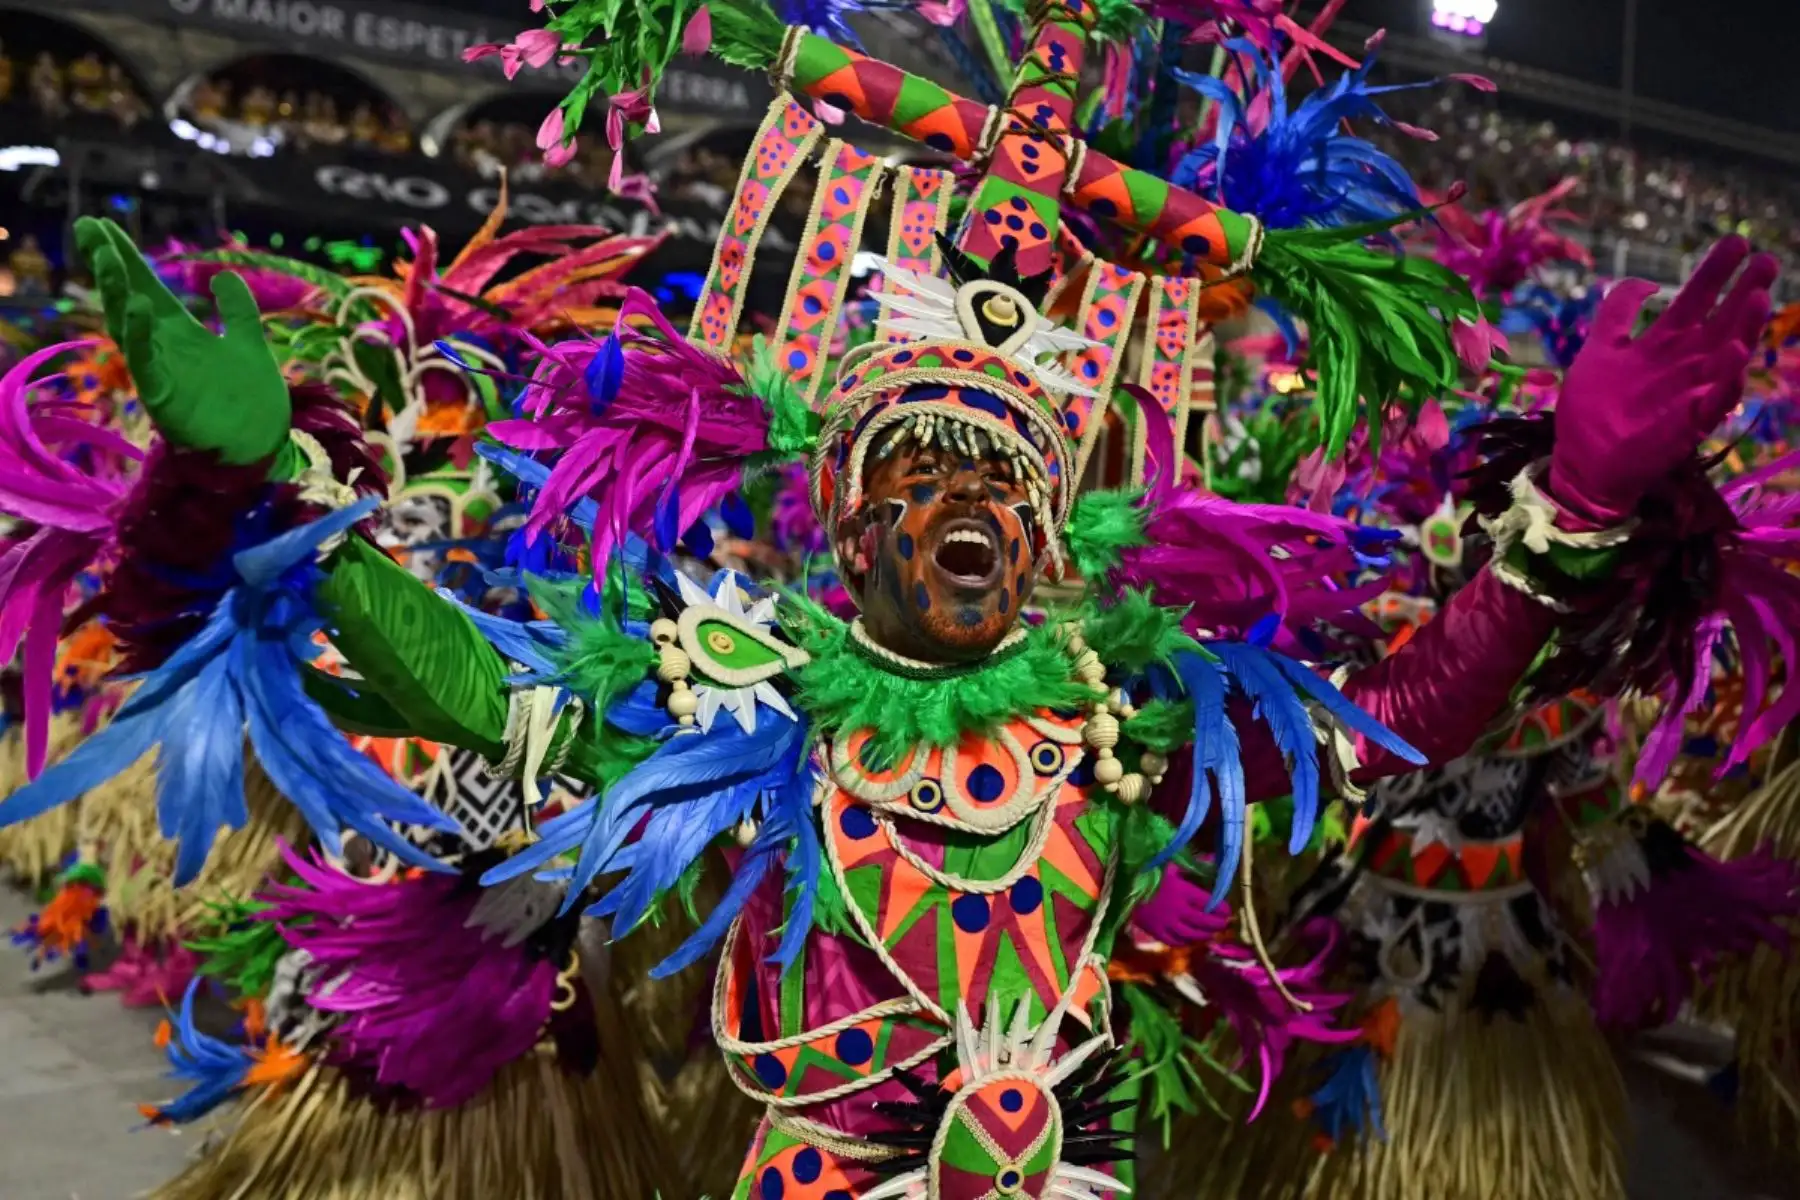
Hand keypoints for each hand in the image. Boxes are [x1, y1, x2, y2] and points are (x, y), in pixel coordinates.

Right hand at [75, 217, 289, 464]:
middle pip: (127, 299)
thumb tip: (221, 273)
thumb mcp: (249, 344)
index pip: (145, 286)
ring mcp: (160, 373)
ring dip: (118, 293)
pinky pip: (147, 365)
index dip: (126, 257)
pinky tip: (138, 308)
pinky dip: (140, 337)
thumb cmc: (251, 402)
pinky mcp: (165, 399)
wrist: (263, 449)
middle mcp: (163, 349)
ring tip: (110, 259)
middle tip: (88, 227)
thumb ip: (236, 311)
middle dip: (108, 264)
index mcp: (181, 334)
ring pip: (129, 328)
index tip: (102, 224)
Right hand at [1132, 864, 1230, 946]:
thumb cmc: (1149, 871)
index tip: (1228, 910)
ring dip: (1204, 935)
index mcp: (1181, 891)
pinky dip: (1186, 942)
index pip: (1208, 903)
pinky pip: (1174, 941)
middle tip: (1225, 923)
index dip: (1221, 908)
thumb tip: (1213, 859)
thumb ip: (1193, 864)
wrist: (1122, 886)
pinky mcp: (1155, 932)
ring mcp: (1166, 923)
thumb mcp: (1171, 863)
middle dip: (1217, 924)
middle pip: (1203, 921)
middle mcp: (1176, 910)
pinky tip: (1191, 939)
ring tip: (1212, 933)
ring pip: (1191, 935)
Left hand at [1548, 237, 1776, 524]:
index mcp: (1663, 343)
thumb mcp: (1599, 350)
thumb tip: (1647, 281)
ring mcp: (1690, 393)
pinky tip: (1736, 355)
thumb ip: (1618, 313)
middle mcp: (1684, 363)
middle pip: (1720, 319)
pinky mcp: (1687, 424)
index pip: (1696, 299)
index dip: (1715, 271)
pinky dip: (1726, 381)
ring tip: (1758, 299)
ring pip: (1726, 355)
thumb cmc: (1592, 409)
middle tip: (1766, 260)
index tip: (1737, 241)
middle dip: (1744, 289)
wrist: (1581, 464)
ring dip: (1744, 328)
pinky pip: (1714, 401)